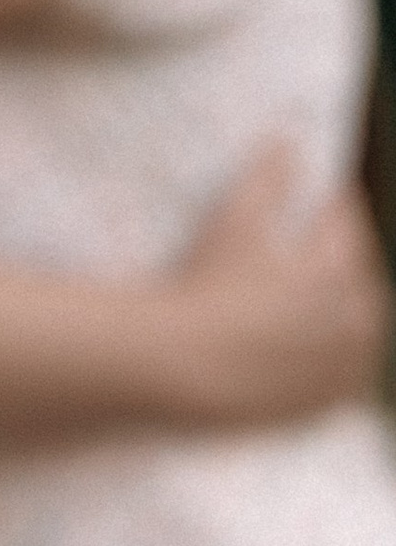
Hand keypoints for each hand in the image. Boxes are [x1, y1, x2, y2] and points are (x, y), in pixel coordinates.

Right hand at [161, 142, 388, 426]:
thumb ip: (267, 177)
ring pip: (359, 329)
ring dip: (346, 307)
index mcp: (339, 268)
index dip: (334, 200)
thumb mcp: (234, 220)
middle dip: (344, 254)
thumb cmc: (208, 284)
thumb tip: (287, 141)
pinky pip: (342, 375)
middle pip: (359, 276)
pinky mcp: (323, 403)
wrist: (185, 369)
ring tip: (319, 295)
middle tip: (318, 240)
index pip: (346, 221)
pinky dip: (335, 356)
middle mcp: (353, 318)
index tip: (325, 187)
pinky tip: (311, 346)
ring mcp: (340, 366)